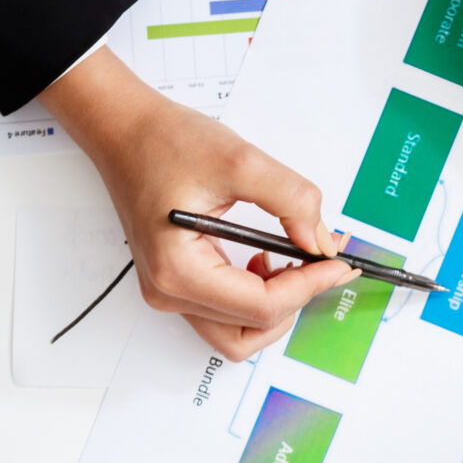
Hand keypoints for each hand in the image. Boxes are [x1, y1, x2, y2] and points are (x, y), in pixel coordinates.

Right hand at [39, 48, 353, 358]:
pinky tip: (265, 260)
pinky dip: (256, 298)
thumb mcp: (240, 161)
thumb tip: (322, 242)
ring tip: (290, 261)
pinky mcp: (175, 283)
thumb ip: (291, 201)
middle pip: (250, 331)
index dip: (309, 286)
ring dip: (274, 305)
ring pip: (237, 332)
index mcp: (178, 270)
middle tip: (320, 262)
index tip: (338, 261)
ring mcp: (169, 292)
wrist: (124, 130)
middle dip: (294, 301)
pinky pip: (225, 312)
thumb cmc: (164, 142)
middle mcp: (168, 292)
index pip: (261, 306)